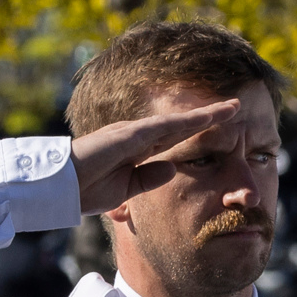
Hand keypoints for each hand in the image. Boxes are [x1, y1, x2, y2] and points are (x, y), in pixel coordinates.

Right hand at [71, 100, 246, 216]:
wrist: (60, 187)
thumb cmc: (87, 188)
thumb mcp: (127, 189)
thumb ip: (149, 178)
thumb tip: (173, 169)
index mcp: (137, 150)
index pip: (176, 139)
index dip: (200, 133)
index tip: (223, 130)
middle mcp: (138, 136)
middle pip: (183, 125)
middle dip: (210, 117)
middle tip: (236, 107)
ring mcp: (134, 133)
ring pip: (178, 121)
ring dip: (206, 115)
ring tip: (232, 108)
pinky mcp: (128, 135)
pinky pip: (164, 126)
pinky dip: (186, 122)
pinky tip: (207, 118)